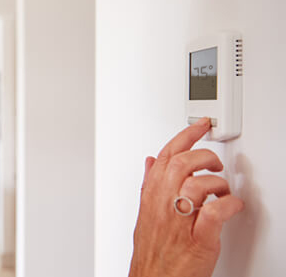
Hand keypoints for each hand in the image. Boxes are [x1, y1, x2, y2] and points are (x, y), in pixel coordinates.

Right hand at [129, 117, 243, 276]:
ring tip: (223, 191)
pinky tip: (233, 206)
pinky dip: (229, 205)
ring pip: (197, 185)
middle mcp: (164, 206)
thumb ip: (150, 184)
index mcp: (152, 197)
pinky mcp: (199, 240)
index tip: (200, 126)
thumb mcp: (145, 212)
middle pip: (182, 165)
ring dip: (218, 184)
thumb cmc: (153, 251)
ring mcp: (180, 223)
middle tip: (215, 164)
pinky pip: (214, 214)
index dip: (185, 136)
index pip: (167, 156)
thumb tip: (152, 162)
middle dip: (205, 157)